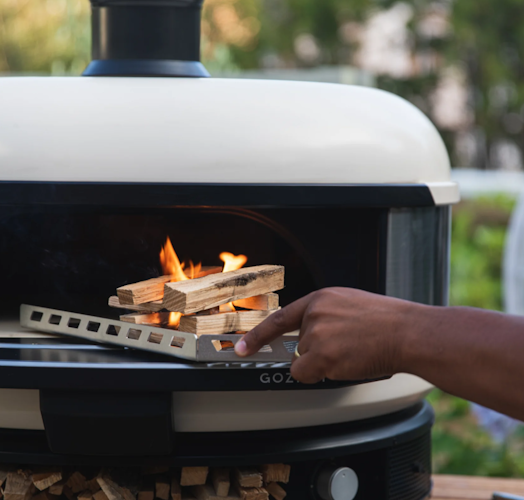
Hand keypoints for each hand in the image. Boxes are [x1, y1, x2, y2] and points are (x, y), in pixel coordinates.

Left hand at [234, 287, 423, 383]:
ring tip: (353, 352)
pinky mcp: (321, 355)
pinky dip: (321, 376)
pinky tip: (346, 364)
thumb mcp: (351, 305)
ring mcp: (316, 334)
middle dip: (317, 352)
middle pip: (298, 346)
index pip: (280, 318)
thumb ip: (325, 315)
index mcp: (321, 298)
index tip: (241, 347)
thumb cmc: (388, 322)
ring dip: (324, 364)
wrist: (408, 332)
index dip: (258, 335)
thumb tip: (311, 335)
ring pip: (304, 362)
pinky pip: (306, 375)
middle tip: (347, 347)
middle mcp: (314, 314)